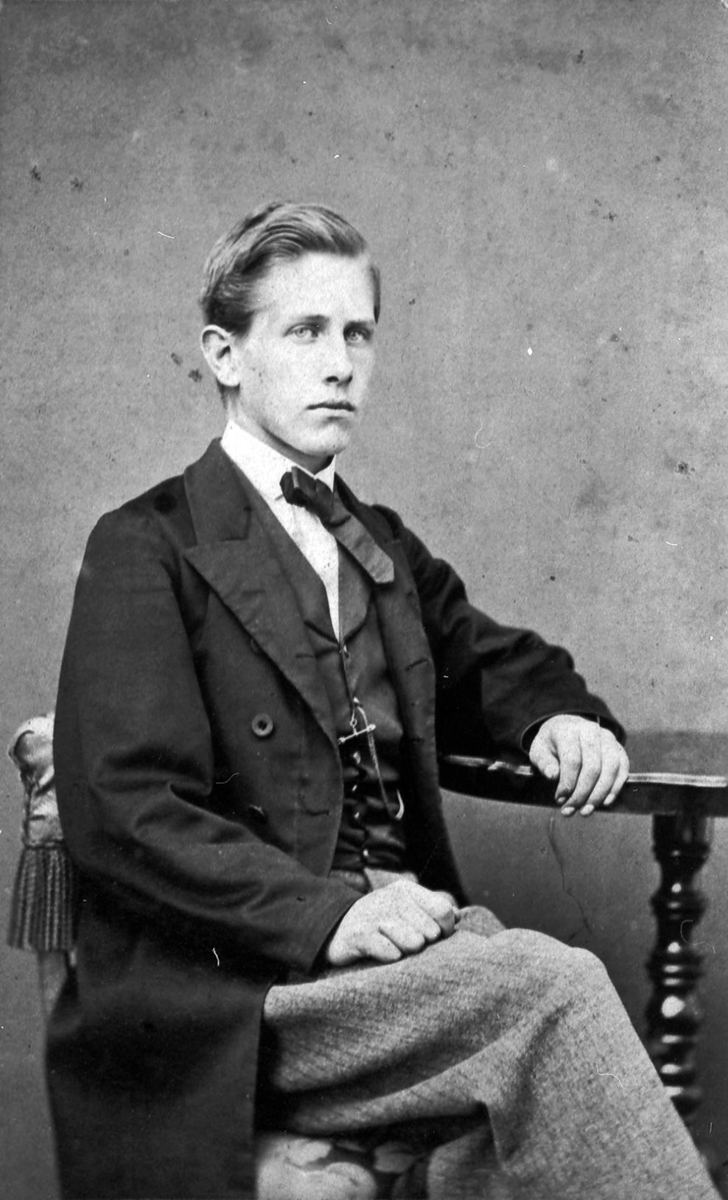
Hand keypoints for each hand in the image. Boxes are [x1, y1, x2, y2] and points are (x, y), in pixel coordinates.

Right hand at [325, 880, 457, 966]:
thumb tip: (458, 915)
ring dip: (408, 951)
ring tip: (397, 948)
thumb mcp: (405, 908)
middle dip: (424, 944)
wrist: (335, 927)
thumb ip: (432, 910)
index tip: (436, 938)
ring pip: (413, 942)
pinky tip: (386, 954)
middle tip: (409, 944)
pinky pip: (389, 952)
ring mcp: (374, 916)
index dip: (446, 930)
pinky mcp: (359, 935)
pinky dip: (391, 957)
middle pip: (430, 931)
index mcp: (406, 889)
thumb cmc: (379, 921)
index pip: (443, 911)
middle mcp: (390, 898)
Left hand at [528, 715, 628, 817]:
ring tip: (587, 810)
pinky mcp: (618, 749)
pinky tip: (605, 802)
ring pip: (611, 769)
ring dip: (600, 794)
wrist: (566, 727)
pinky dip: (616, 788)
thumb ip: (544, 763)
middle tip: (572, 809)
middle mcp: (591, 731)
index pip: (572, 760)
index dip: (567, 783)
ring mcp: (608, 739)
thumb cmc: (552, 744)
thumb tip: (553, 775)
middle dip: (583, 793)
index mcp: (569, 730)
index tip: (559, 799)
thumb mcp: (539, 751)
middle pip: (593, 767)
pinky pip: (623, 769)